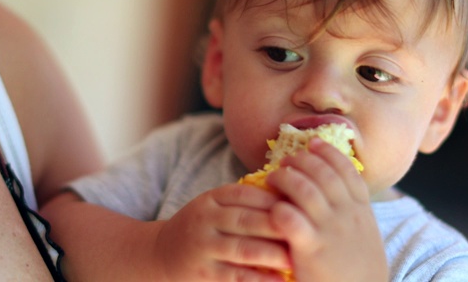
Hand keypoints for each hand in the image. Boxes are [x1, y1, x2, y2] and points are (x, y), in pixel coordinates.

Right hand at [155, 183, 291, 281]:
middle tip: (308, 231)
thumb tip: (290, 199)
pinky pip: (235, 276)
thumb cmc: (200, 230)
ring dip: (272, 254)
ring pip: (243, 249)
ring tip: (295, 258)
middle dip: (279, 226)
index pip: (246, 194)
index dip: (274, 199)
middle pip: (247, 219)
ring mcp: (203, 247)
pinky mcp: (204, 273)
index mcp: (211, 199)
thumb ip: (243, 203)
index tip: (301, 206)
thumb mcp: (214, 208)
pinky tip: (278, 281)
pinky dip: (258, 279)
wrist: (160, 255)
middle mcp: (205, 220)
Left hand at [266, 138, 387, 281]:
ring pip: (304, 189)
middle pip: (324, 173)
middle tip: (287, 159)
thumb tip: (335, 192)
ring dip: (286, 178)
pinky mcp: (310, 250)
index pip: (348, 171)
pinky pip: (289, 218)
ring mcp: (330, 231)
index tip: (313, 143)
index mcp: (361, 212)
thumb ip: (351, 214)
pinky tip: (272, 208)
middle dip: (302, 160)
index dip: (329, 152)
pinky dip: (279, 208)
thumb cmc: (357, 273)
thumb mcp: (364, 238)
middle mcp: (348, 216)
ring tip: (272, 178)